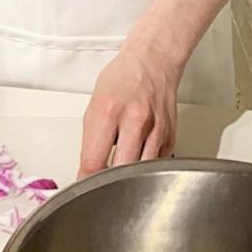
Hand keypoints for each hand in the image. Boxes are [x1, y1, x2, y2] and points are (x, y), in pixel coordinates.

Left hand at [77, 40, 181, 178]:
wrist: (153, 62)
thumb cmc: (122, 78)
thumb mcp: (94, 103)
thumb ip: (91, 137)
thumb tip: (87, 168)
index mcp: (108, 112)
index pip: (93, 160)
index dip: (85, 180)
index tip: (82, 187)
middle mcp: (134, 122)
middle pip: (120, 172)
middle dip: (108, 185)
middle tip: (101, 188)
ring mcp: (155, 132)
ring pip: (141, 174)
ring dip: (128, 181)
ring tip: (119, 179)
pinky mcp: (170, 139)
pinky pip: (155, 166)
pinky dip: (144, 170)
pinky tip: (136, 162)